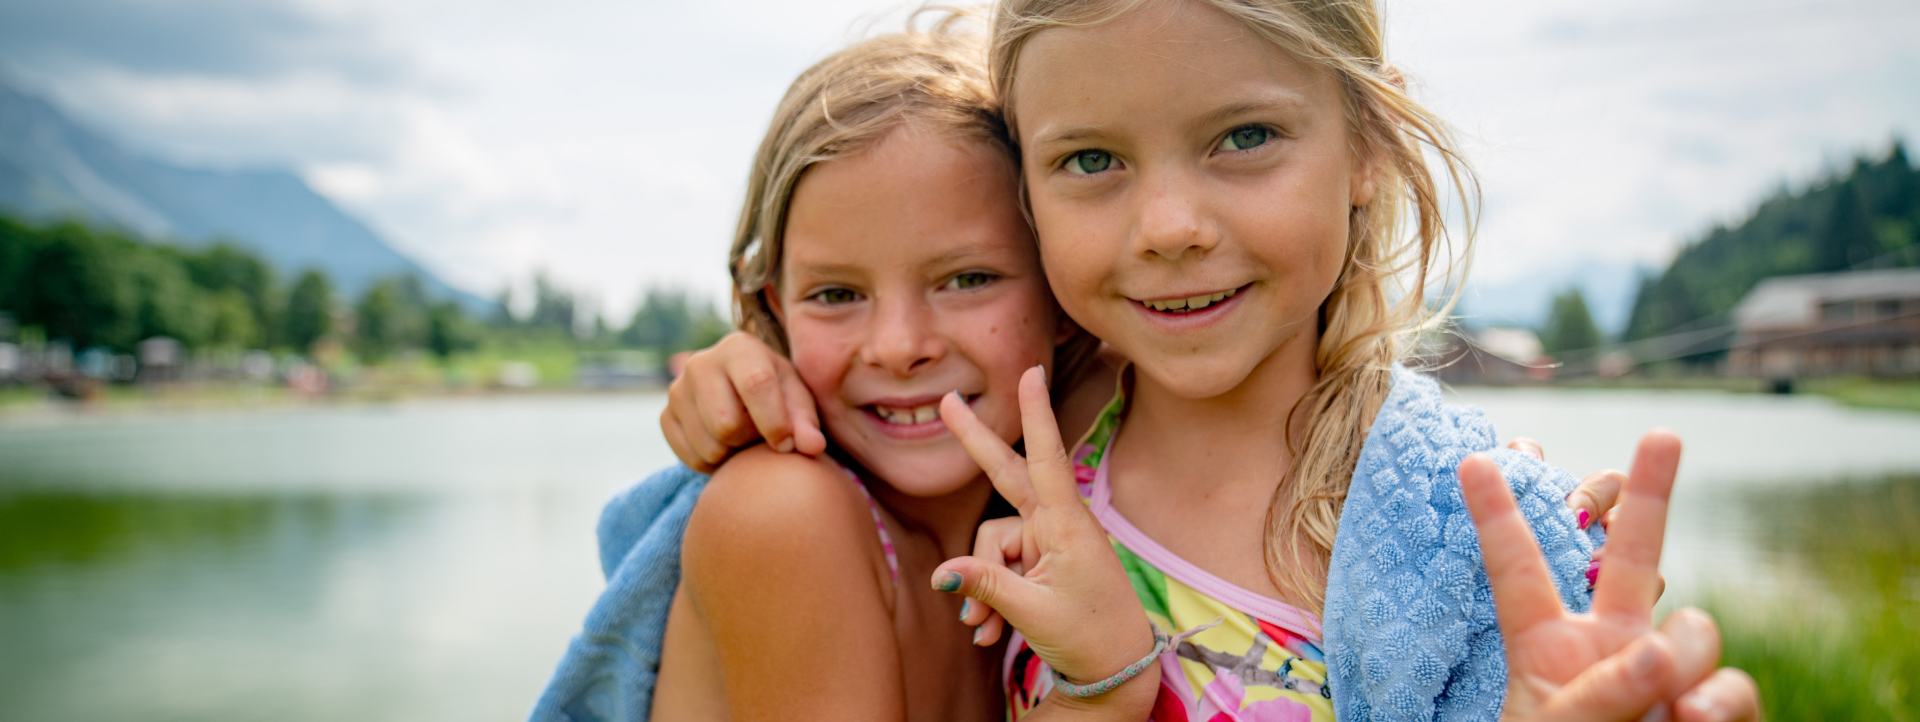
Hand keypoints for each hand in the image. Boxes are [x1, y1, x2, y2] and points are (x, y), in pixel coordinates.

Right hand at [660, 332, 825, 471]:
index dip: (774, 422)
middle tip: (760, 432)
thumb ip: (806, 422)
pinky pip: (691, 458)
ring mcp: (677, 390)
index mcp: (738, 348)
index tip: (787, 445)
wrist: (740, 394)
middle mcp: (700, 363)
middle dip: (750, 438)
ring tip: (744, 436)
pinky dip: (714, 462)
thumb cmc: (777, 394)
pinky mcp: (666, 416)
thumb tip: (812, 447)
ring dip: (733, 453)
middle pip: (726, 424)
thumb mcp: (797, 399)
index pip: (755, 385)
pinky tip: (725, 444)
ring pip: (709, 446)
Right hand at [931, 366, 1156, 695]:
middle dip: (975, 442)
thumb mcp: (1033, 613)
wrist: (1117, 669)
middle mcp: (1055, 526)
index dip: (1036, 415)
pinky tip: (989, 631)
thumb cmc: (1089, 636)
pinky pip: (996, 568)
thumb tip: (941, 574)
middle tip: (947, 401)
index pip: (1046, 460)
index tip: (1032, 372)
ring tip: (983, 627)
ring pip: (990, 545)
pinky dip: (988, 598)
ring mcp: (1046, 543)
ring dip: (980, 588)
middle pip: (1007, 476)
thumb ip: (987, 585)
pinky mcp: (1038, 562)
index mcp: (1066, 527)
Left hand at [1461, 430, 1760, 721]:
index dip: (1498, 515)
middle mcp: (1608, 647)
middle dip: (1649, 494)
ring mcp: (1667, 673)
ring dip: (1680, 662)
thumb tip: (1658, 649)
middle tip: (1663, 434)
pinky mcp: (1711, 703)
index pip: (1518, 569)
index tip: (1472, 458)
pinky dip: (1720, 703)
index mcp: (1545, 646)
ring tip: (1660, 711)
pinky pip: (1734, 683)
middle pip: (1630, 555)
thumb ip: (1600, 690)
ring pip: (1695, 629)